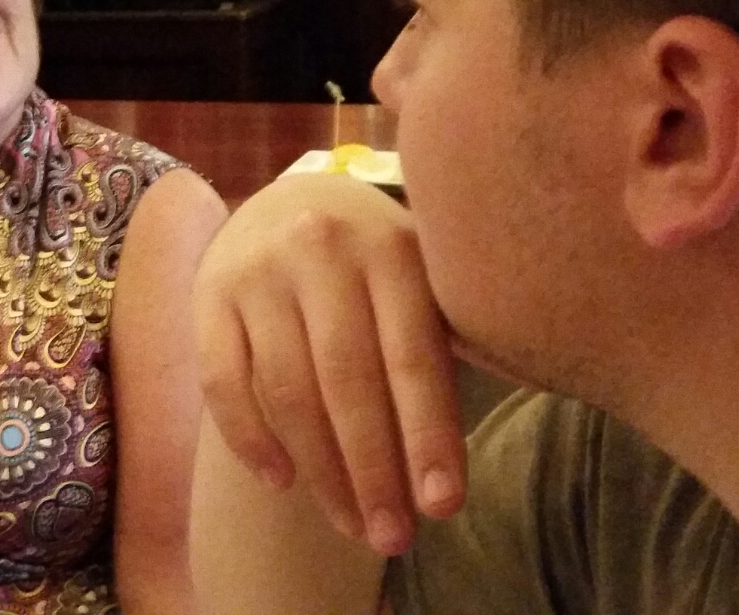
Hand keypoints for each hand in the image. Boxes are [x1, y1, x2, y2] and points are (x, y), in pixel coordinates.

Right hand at [193, 173, 466, 556]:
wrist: (289, 200)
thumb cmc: (376, 262)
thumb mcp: (422, 273)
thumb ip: (453, 328)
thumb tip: (529, 383)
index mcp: (391, 248)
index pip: (413, 357)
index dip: (428, 436)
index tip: (443, 507)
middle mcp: (321, 249)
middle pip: (348, 381)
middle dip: (374, 471)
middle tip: (394, 538)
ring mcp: (258, 270)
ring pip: (287, 390)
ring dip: (321, 471)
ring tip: (352, 524)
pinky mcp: (209, 293)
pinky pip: (224, 383)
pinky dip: (251, 441)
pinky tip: (283, 482)